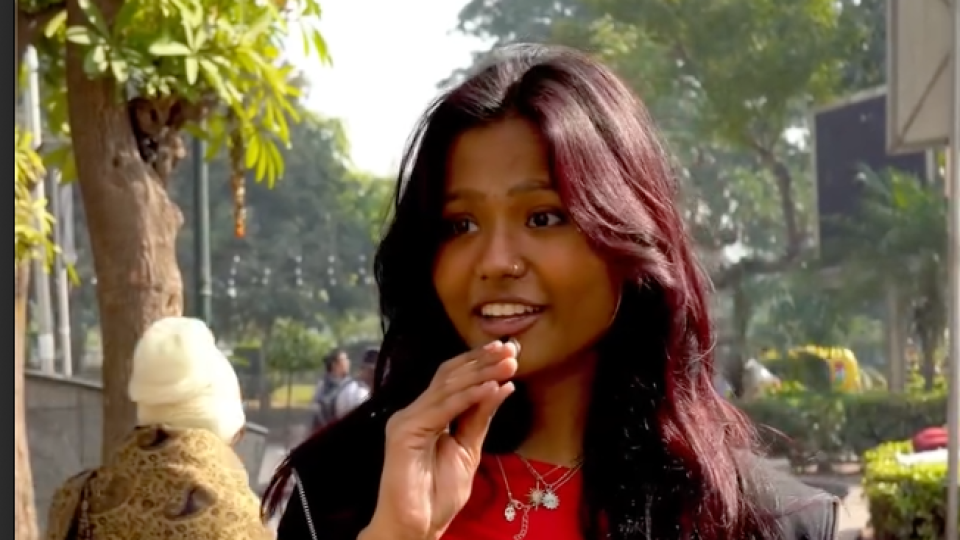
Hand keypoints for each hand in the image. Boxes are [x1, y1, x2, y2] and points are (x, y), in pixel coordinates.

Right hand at [363, 340, 517, 539]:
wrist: (416, 526)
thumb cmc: (437, 494)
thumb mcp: (468, 449)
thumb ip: (479, 418)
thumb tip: (502, 386)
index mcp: (428, 413)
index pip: (453, 378)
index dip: (479, 361)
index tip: (509, 350)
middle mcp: (415, 411)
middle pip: (450, 376)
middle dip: (482, 360)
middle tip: (511, 348)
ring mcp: (407, 420)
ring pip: (447, 387)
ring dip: (481, 373)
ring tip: (508, 364)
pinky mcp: (404, 433)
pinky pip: (442, 409)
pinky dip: (468, 397)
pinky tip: (491, 387)